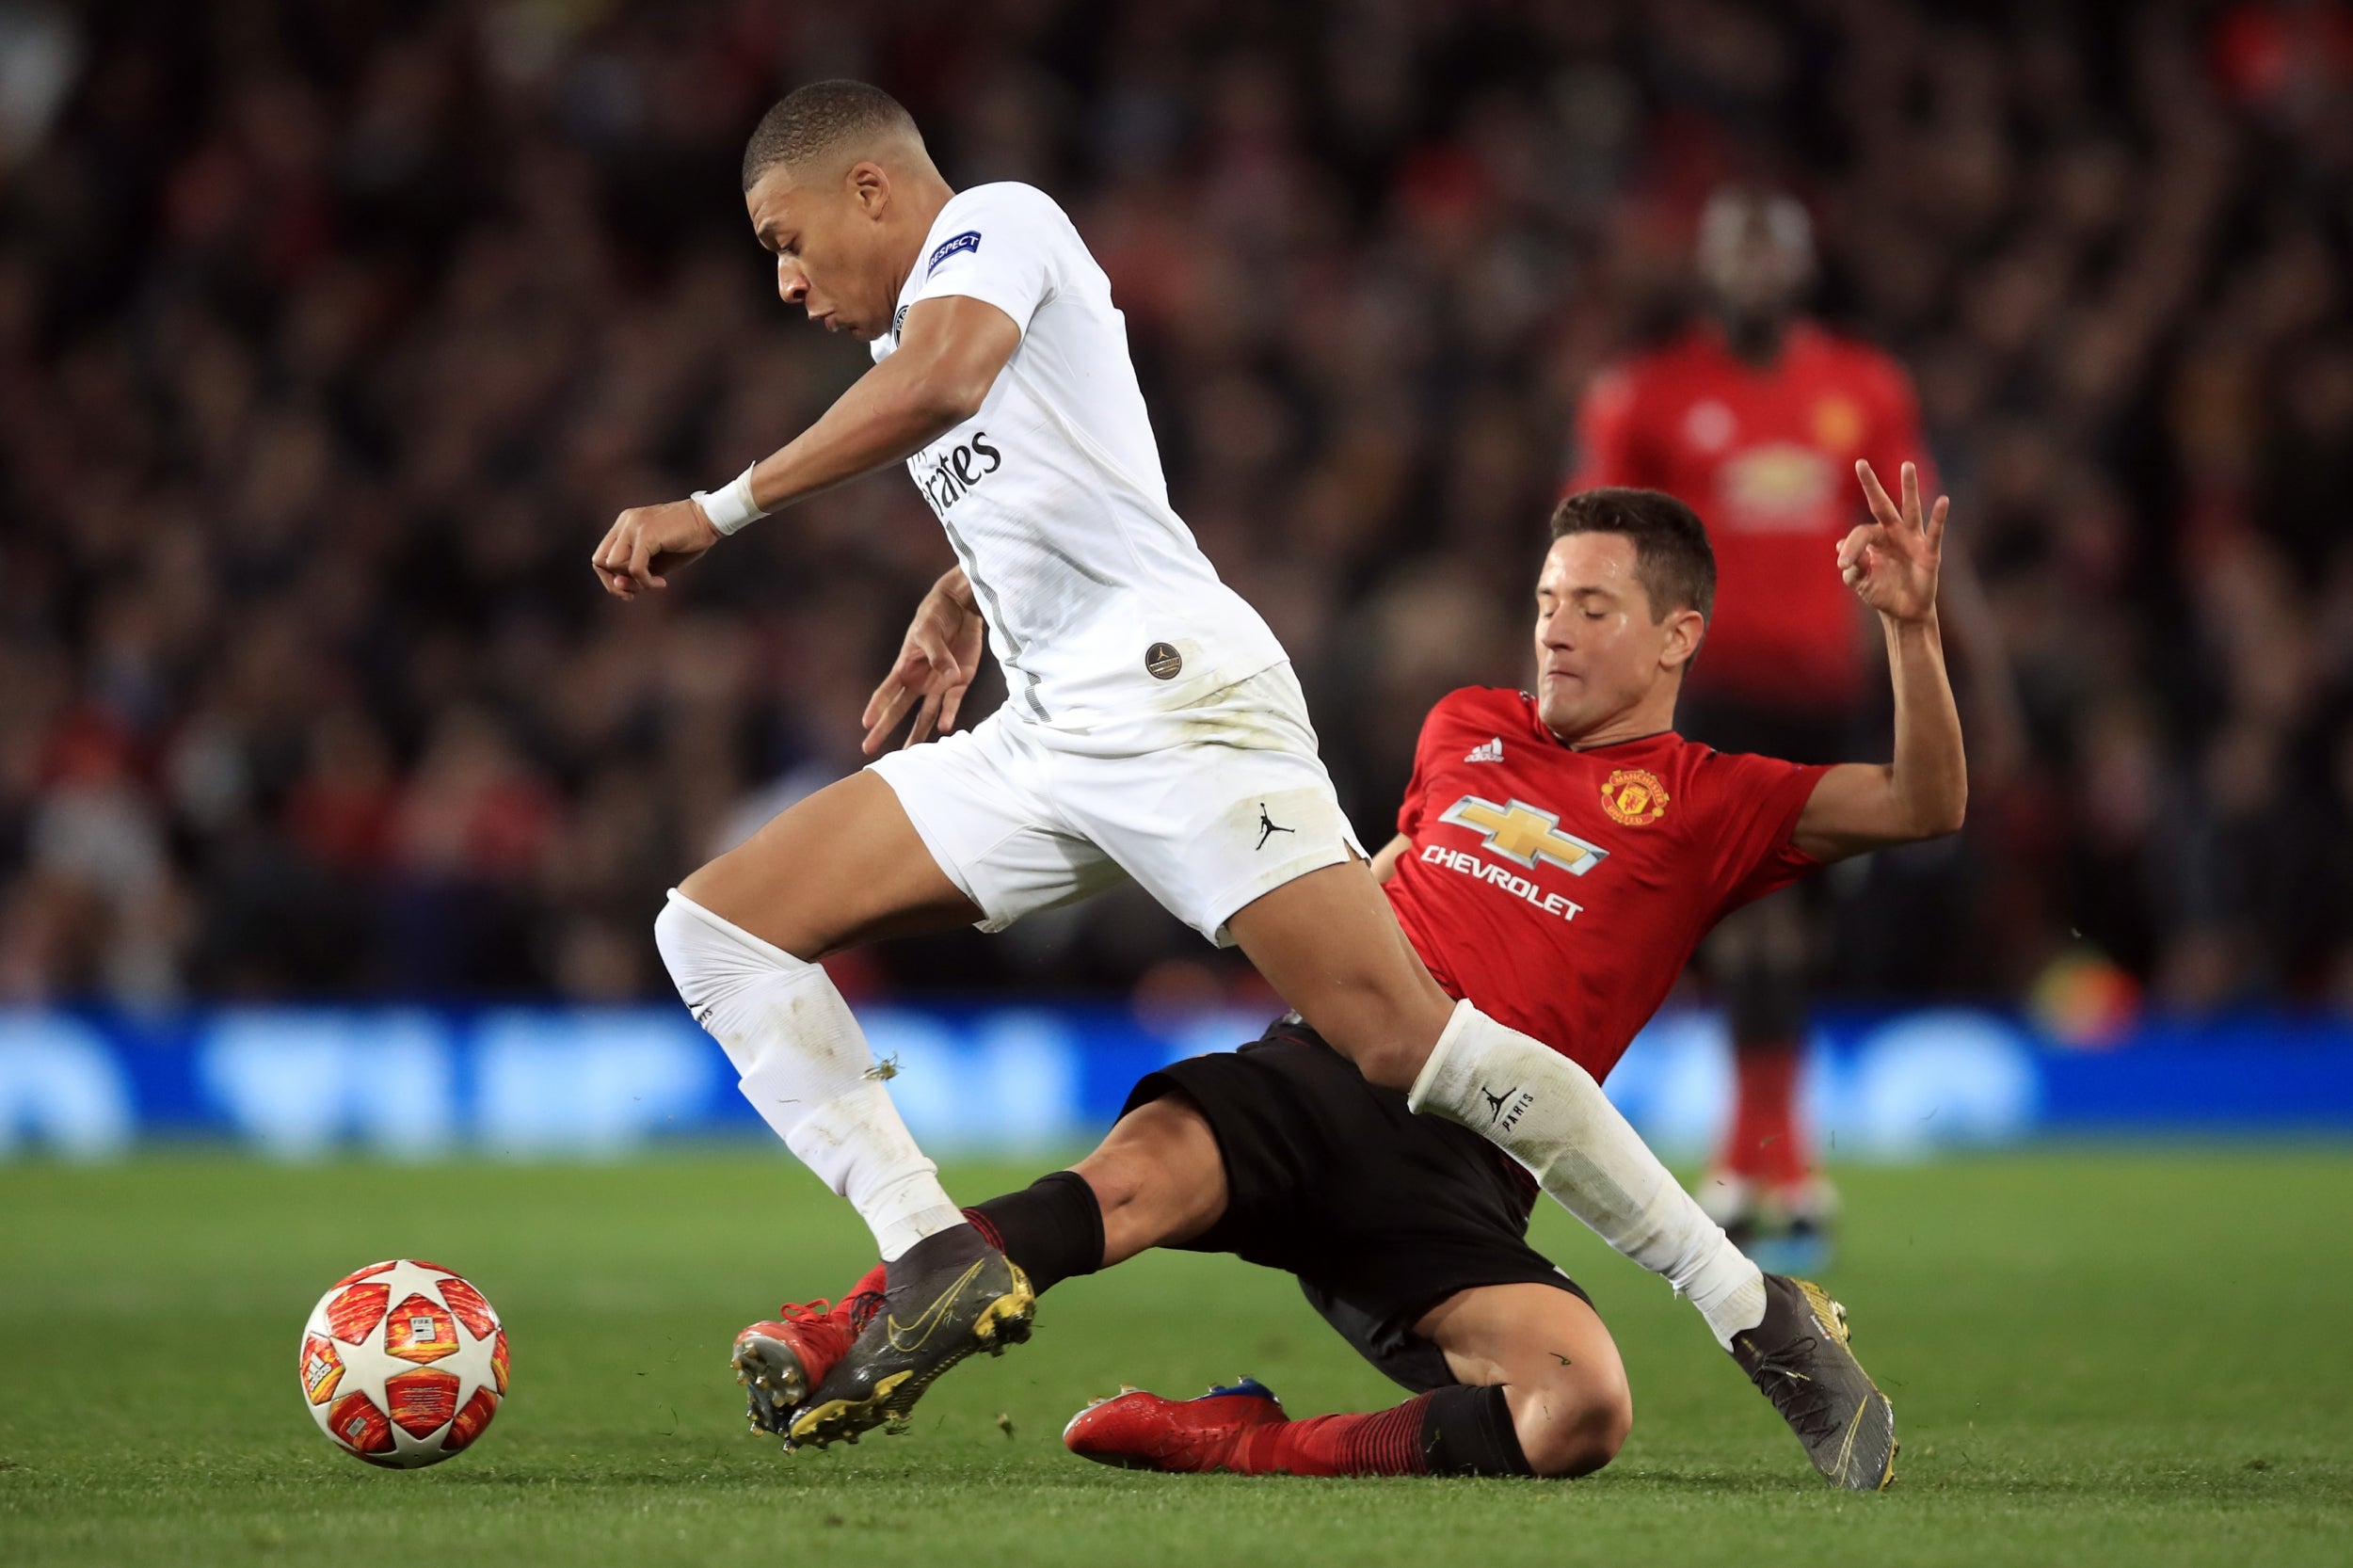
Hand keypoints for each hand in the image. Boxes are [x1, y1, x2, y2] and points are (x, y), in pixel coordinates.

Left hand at [592, 499, 719, 598]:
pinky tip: (662, 582)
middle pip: (600, 561)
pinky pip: (634, 567)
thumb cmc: (688, 540)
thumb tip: (619, 586)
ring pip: (613, 564)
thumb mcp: (659, 562)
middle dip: (614, 583)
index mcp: (625, 525)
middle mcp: (625, 523)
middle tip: (636, 593)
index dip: (610, 578)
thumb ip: (637, 574)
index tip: (631, 589)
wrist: (710, 519)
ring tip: (654, 582)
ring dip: (633, 581)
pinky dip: (646, 581)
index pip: (601, 556)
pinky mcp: (646, 534)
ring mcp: (633, 526)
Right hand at [862, 568, 985, 752]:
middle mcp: (919, 679)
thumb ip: (939, 656)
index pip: (887, 691)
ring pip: (926, 714)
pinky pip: (952, 703)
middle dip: (885, 729)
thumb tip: (951, 678)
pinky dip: (949, 715)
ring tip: (909, 754)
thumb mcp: (932, 631)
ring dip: (919, 733)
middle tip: (869, 750)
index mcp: (905, 666)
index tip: (866, 724)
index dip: (876, 707)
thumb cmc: (937, 615)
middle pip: (899, 709)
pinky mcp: (959, 682)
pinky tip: (945, 729)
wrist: (961, 607)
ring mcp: (939, 683)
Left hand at [1840, 460, 1946, 624]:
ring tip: (1907, 465)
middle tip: (1860, 463)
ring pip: (1910, 509)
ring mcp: (1912, 540)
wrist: (1904, 611)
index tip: (1842, 565)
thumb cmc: (1881, 592)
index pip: (1860, 534)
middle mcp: (1893, 533)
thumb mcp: (1861, 582)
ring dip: (1909, 488)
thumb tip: (1840, 546)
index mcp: (1874, 539)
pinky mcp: (1930, 553)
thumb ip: (1853, 568)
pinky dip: (1939, 517)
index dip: (1851, 547)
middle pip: (1881, 505)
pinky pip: (1935, 532)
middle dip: (1871, 485)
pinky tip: (1943, 500)